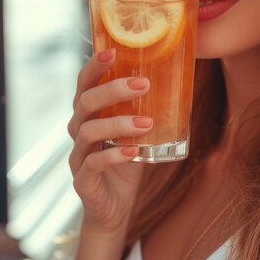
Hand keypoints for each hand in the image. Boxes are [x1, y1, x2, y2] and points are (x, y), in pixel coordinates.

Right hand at [67, 49, 150, 234]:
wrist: (114, 208)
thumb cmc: (128, 162)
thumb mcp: (140, 132)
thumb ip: (149, 109)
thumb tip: (182, 80)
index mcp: (90, 114)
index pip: (85, 83)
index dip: (94, 66)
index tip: (113, 51)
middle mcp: (78, 130)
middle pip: (85, 102)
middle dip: (113, 90)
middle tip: (143, 85)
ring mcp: (78, 156)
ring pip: (87, 131)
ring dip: (118, 124)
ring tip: (147, 123)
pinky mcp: (82, 181)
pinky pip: (92, 164)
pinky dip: (112, 156)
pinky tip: (133, 151)